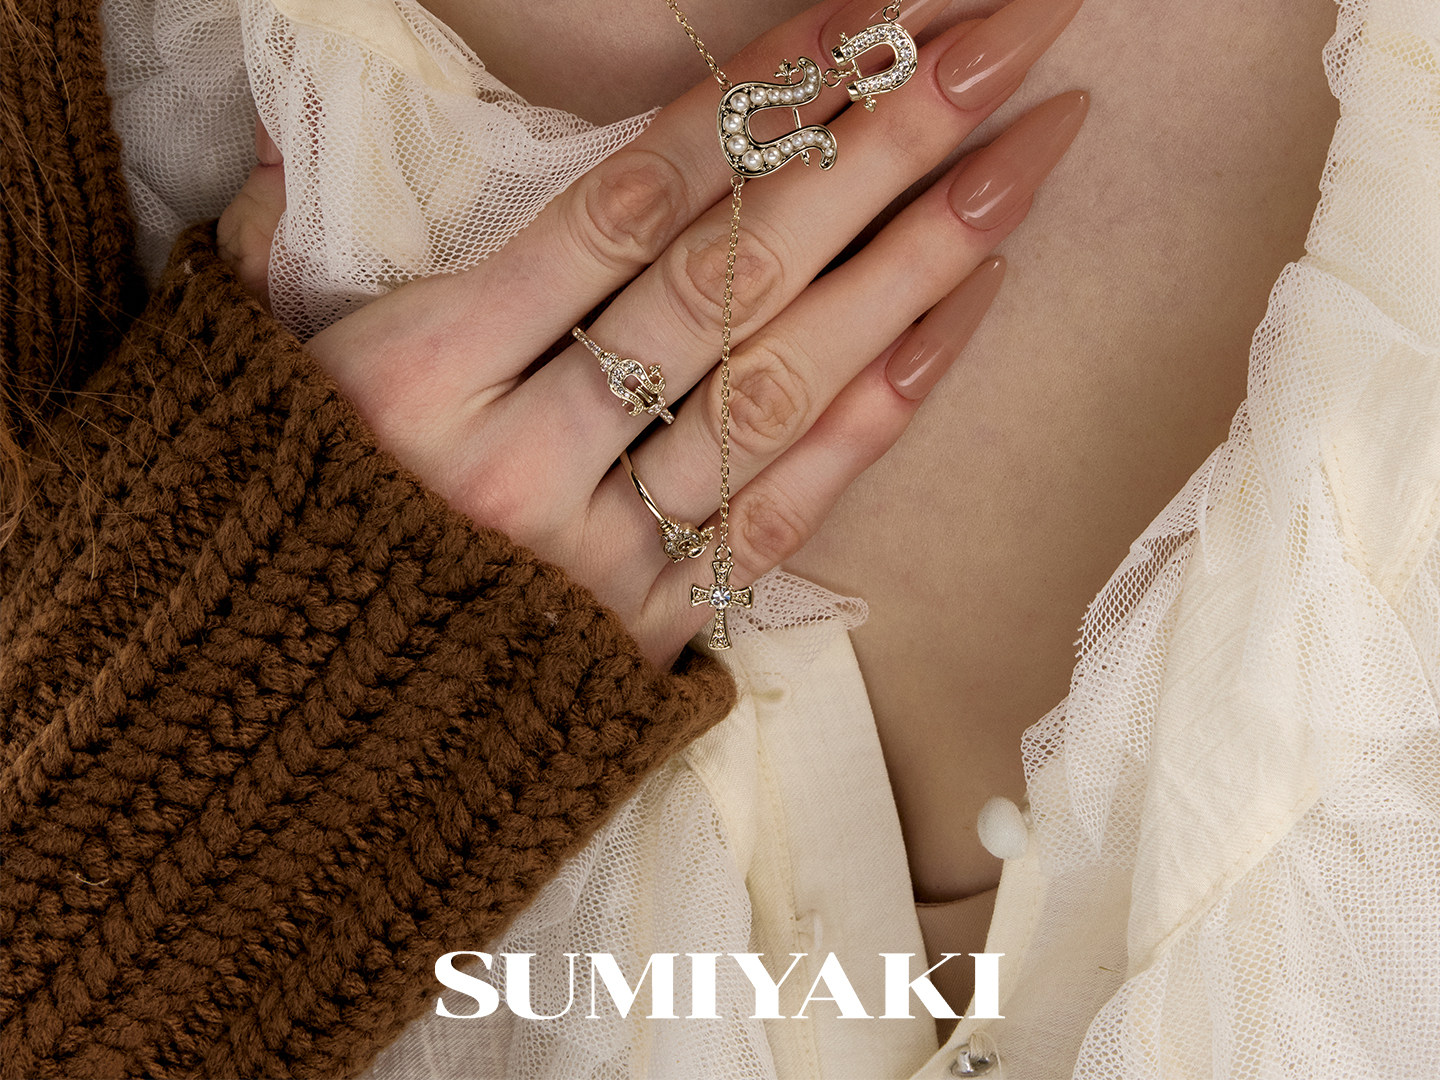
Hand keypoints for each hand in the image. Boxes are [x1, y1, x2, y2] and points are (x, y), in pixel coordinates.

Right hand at [217, 0, 1086, 668]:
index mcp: (422, 375)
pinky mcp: (647, 629)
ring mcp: (600, 555)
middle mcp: (525, 459)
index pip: (625, 206)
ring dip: (920, 262)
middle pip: (732, 277)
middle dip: (883, 145)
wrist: (273, 754)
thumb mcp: (248, 380)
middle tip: (1010, 36)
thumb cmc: (266, 535)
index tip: (874, 13)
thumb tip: (287, 129)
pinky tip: (964, 313)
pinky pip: (783, 512)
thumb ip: (280, 250)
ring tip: (1030, 155)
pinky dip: (878, 411)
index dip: (760, 101)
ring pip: (782, 388)